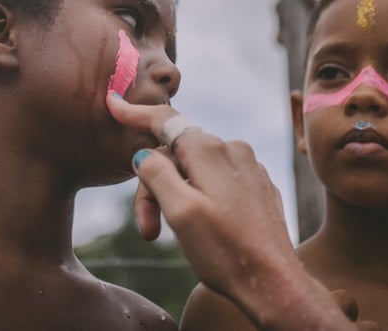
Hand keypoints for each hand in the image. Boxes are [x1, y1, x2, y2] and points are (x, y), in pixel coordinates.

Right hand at [107, 94, 373, 329]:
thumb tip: (144, 154)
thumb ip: (156, 174)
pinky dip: (198, 198)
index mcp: (209, 150)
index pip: (164, 120)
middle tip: (149, 230)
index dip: (135, 113)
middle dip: (155, 186)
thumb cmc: (225, 251)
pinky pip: (216, 180)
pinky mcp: (256, 186)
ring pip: (195, 169)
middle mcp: (232, 149)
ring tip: (172, 234)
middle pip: (175, 154)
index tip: (113, 103)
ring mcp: (247, 167)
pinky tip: (201, 229)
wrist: (275, 283)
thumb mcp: (179, 212)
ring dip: (175, 197)